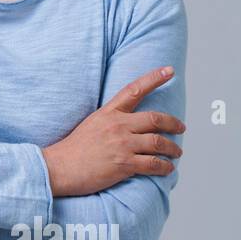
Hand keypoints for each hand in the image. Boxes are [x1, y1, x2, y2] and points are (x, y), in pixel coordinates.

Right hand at [41, 66, 185, 197]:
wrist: (59, 168)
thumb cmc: (73, 150)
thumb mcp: (91, 124)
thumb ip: (111, 120)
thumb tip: (129, 124)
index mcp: (108, 113)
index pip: (134, 90)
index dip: (154, 78)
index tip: (169, 70)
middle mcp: (117, 125)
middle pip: (155, 119)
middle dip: (173, 124)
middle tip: (181, 128)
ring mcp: (122, 144)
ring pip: (159, 143)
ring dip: (173, 148)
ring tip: (177, 152)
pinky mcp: (124, 164)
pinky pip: (153, 164)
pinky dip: (165, 167)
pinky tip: (168, 169)